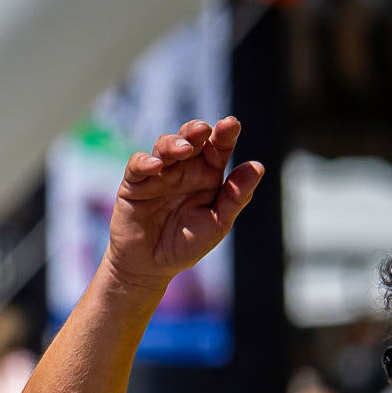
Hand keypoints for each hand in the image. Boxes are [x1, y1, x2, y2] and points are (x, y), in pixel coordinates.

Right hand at [103, 118, 264, 289]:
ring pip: (164, 146)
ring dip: (173, 143)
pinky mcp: (134, 184)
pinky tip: (156, 165)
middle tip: (203, 130)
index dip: (225, 134)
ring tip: (183, 149)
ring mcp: (158, 174)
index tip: (231, 124)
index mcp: (208, 175)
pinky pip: (138, 166)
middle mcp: (184, 169)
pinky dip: (145, 162)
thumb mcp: (218, 223)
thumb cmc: (186, 244)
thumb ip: (236, 197)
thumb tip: (257, 166)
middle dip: (195, 130)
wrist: (150, 267)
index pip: (218, 148)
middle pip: (190, 138)